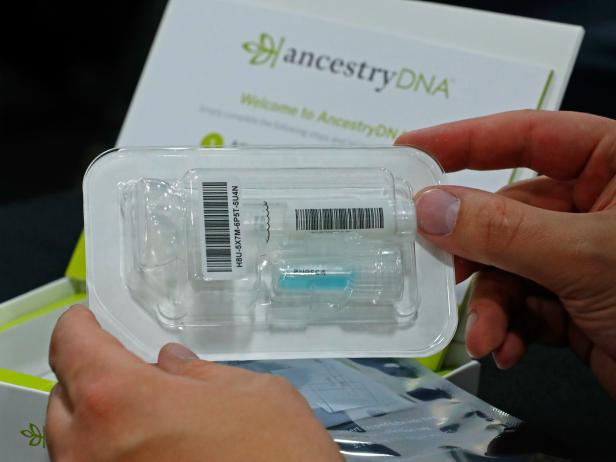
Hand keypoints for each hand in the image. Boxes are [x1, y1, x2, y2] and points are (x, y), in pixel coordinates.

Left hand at [46, 305, 341, 460]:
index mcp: (121, 401)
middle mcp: (90, 450)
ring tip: (148, 417)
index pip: (71, 345)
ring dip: (99, 420)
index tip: (88, 322)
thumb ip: (199, 372)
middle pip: (63, 396)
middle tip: (131, 373)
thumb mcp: (252, 393)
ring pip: (72, 441)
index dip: (79, 326)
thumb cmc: (277, 456)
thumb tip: (173, 366)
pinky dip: (111, 453)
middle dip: (92, 377)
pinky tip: (153, 450)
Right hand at [397, 110, 615, 397]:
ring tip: (487, 337)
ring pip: (507, 267)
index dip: (462, 139)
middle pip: (504, 214)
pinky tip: (508, 349)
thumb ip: (503, 231)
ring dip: (491, 305)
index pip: (525, 134)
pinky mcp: (575, 303)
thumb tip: (430, 206)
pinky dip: (510, 328)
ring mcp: (580, 255)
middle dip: (474, 252)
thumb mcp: (587, 255)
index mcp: (613, 163)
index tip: (407, 149)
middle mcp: (594, 204)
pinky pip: (522, 305)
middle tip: (433, 266)